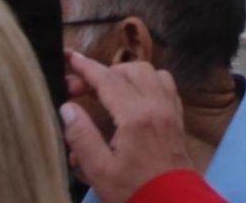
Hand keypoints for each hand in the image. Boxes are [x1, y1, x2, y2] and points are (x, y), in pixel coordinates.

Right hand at [59, 53, 193, 202]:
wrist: (171, 202)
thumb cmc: (133, 190)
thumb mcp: (98, 169)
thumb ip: (81, 136)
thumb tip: (68, 107)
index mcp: (137, 116)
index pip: (109, 80)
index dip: (87, 67)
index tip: (71, 57)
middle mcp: (158, 105)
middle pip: (133, 69)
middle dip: (105, 72)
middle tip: (81, 89)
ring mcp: (171, 109)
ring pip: (152, 73)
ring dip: (128, 75)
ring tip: (106, 93)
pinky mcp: (177, 117)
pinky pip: (165, 86)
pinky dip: (147, 83)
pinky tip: (131, 100)